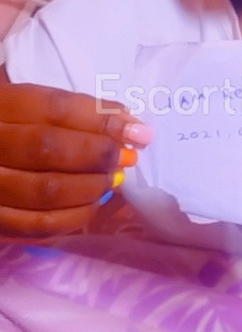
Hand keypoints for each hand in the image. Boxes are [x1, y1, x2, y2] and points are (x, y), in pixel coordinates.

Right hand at [0, 82, 153, 235]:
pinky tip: (94, 203)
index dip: (101, 120)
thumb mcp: (32, 106)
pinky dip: (76, 216)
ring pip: (46, 190)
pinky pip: (39, 226)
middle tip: (126, 158)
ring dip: (92, 186)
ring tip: (114, 179)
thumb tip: (133, 126)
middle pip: (48, 147)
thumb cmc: (13, 126)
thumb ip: (76, 110)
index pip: (54, 108)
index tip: (138, 132)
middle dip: (98, 154)